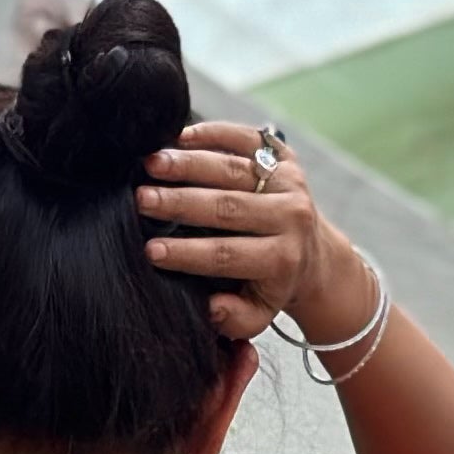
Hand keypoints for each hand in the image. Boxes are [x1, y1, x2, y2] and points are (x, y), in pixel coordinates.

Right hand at [138, 121, 375, 346]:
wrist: (312, 255)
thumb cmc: (271, 287)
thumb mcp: (257, 315)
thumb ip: (234, 319)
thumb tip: (209, 307)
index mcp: (282, 259)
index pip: (227, 254)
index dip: (187, 253)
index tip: (151, 251)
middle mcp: (291, 217)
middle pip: (228, 206)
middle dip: (180, 202)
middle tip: (141, 199)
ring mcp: (290, 182)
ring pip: (234, 168)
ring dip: (189, 163)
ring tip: (151, 163)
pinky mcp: (285, 157)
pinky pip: (248, 139)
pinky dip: (214, 134)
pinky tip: (180, 137)